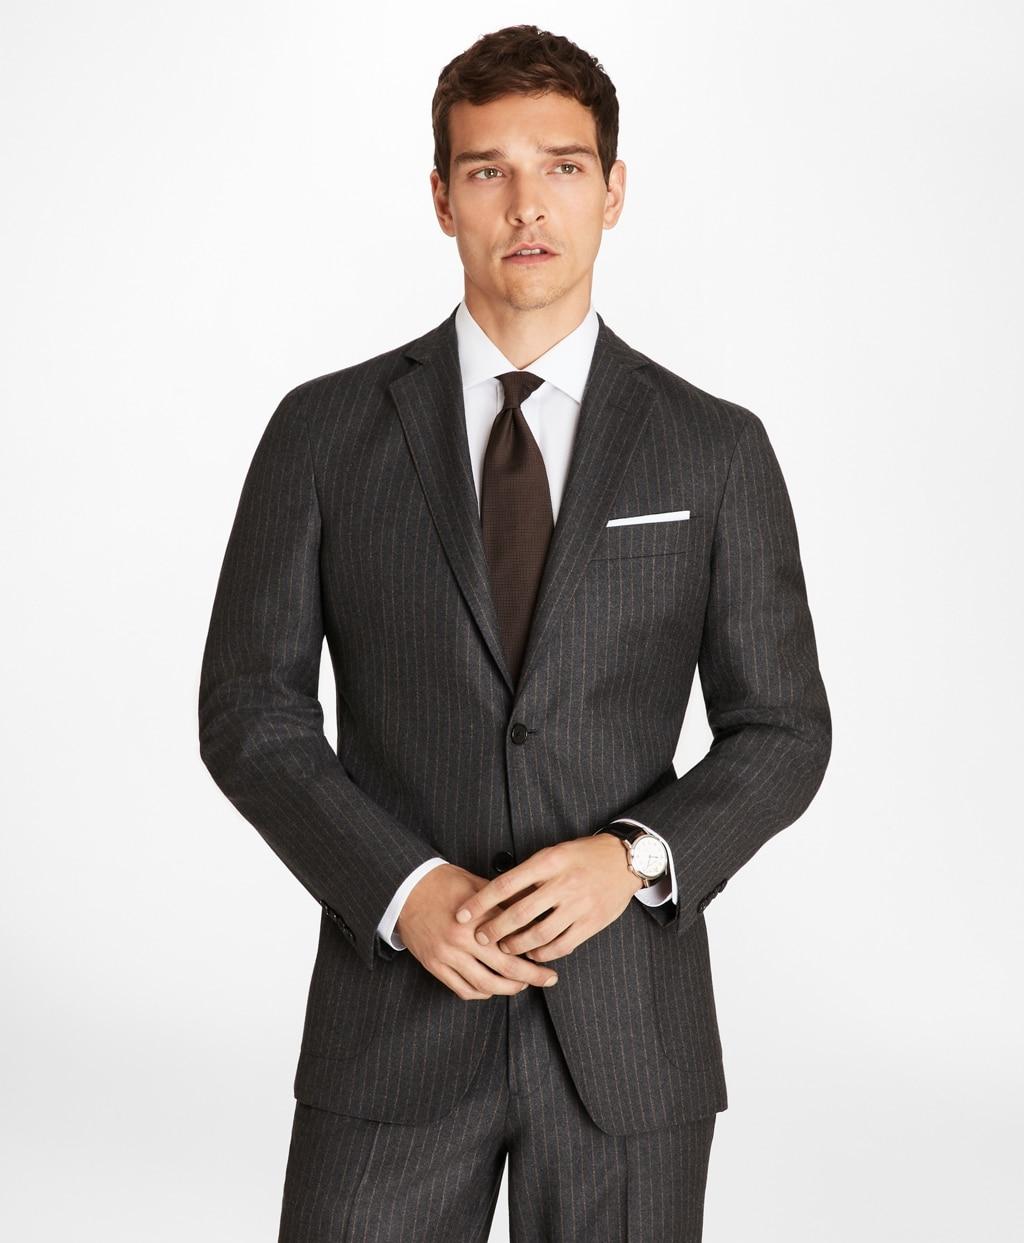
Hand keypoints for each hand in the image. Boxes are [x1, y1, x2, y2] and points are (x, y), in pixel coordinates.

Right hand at [396, 863, 559, 999]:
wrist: (406, 889)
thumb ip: (502, 901)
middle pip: (506, 967)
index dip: (534, 950)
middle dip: (532, 976)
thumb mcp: (477, 885)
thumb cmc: (443, 882)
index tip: (549, 956)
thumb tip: (531, 911)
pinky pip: (462, 989)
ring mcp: (447, 956)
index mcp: (476, 918)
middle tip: (548, 979)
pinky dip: (481, 994)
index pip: (513, 940)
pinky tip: (492, 990)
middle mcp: (462, 940)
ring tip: (522, 986)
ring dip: (508, 989)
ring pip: (485, 985)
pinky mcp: (434, 965)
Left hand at [453, 834, 642, 961]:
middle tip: (479, 938)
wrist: (623, 860)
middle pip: (520, 913)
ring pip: (539, 934)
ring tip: (504, 948)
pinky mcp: (592, 923)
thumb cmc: (582, 855)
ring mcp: (579, 905)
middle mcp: (563, 884)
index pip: (506, 884)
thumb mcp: (554, 853)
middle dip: (494, 929)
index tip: (462, 914)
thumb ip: (529, 873)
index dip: (481, 901)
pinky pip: (562, 944)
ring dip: (516, 945)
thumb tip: (496, 894)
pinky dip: (543, 952)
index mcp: (549, 862)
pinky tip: (532, 953)